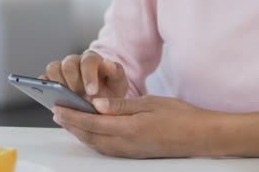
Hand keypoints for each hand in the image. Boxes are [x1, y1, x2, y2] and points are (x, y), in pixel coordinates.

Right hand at [41, 50, 128, 99]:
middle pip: (68, 63)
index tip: (92, 92)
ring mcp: (62, 70)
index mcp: (92, 59)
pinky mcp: (51, 80)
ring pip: (53, 68)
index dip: (88, 76)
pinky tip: (53, 99)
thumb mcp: (119, 83)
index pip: (88, 60)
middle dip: (73, 82)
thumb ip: (116, 73)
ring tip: (65, 99)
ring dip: (58, 84)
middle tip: (78, 97)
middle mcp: (75, 61)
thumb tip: (108, 63)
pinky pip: (43, 79)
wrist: (102, 101)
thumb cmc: (110, 90)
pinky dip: (45, 87)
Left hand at [52, 95, 228, 158]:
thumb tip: (96, 105)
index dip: (72, 115)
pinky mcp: (135, 154)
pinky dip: (93, 139)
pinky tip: (92, 132)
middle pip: (90, 136)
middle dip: (71, 125)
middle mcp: (126, 144)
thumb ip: (121, 106)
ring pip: (97, 144)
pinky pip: (107, 148)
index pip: (92, 122)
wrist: (201, 136)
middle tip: (56, 113)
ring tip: (69, 121)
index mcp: (129, 129)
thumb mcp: (150, 103)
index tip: (57, 108)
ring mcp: (130, 152)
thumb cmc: (180, 116)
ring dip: (80, 133)